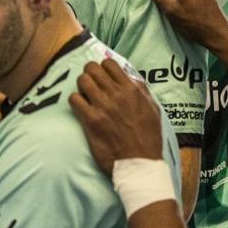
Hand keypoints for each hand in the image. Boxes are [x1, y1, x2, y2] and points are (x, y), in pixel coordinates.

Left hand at [71, 59, 164, 175]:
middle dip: (89, 74)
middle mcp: (116, 94)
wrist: (139, 163)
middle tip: (90, 84)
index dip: (102, 68)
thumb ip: (141, 91)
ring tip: (85, 95)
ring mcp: (102, 106)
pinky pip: (74, 99)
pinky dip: (75, 101)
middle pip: (92, 69)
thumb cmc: (148, 138)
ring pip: (82, 80)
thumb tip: (129, 77)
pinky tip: (81, 108)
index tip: (102, 76)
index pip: (109, 64)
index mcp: (132, 90)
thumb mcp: (153, 109)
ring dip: (81, 86)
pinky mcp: (90, 120)